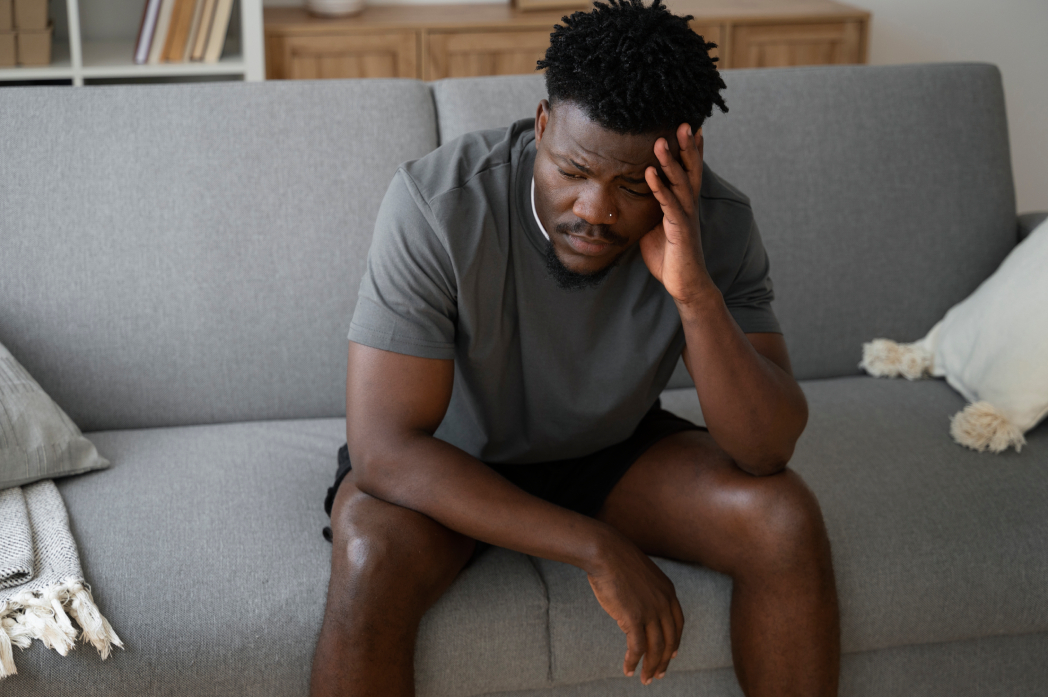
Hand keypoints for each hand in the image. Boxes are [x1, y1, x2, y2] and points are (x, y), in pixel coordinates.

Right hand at [586, 532, 684, 684]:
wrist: (605, 551)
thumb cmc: (616, 559)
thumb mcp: (640, 574)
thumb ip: (646, 591)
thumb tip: (639, 605)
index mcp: (668, 591)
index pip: (678, 623)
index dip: (675, 641)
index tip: (671, 654)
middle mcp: (664, 603)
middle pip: (670, 640)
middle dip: (664, 660)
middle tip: (658, 674)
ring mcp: (651, 611)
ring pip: (656, 648)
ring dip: (651, 666)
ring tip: (644, 679)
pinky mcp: (634, 618)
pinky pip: (637, 648)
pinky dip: (634, 662)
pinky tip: (628, 670)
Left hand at [639, 123, 712, 303]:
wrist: (685, 284)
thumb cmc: (669, 257)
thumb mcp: (655, 227)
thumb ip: (649, 209)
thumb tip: (631, 197)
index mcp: (684, 203)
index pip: (689, 170)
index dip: (691, 149)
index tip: (690, 125)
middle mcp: (689, 206)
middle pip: (691, 170)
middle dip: (687, 146)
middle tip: (684, 121)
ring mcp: (686, 217)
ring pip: (681, 183)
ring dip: (670, 161)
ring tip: (660, 141)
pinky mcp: (680, 230)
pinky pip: (669, 205)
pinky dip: (660, 188)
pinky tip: (650, 173)